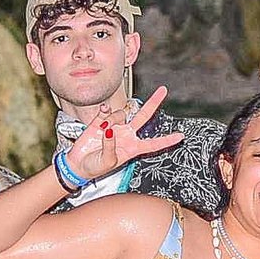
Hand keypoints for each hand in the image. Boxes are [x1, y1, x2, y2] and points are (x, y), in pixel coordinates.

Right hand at [63, 85, 184, 183]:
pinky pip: (106, 111)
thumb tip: (110, 131)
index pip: (154, 143)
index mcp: (133, 148)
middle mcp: (127, 135)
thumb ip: (111, 147)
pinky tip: (101, 117)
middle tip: (163, 90)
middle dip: (154, 102)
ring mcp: (115, 127)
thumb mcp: (107, 162)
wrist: (79, 164)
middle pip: (144, 116)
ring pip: (120, 114)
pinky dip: (104, 113)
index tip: (181, 136)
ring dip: (112, 120)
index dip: (167, 140)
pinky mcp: (101, 122)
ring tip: (102, 132)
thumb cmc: (95, 168)